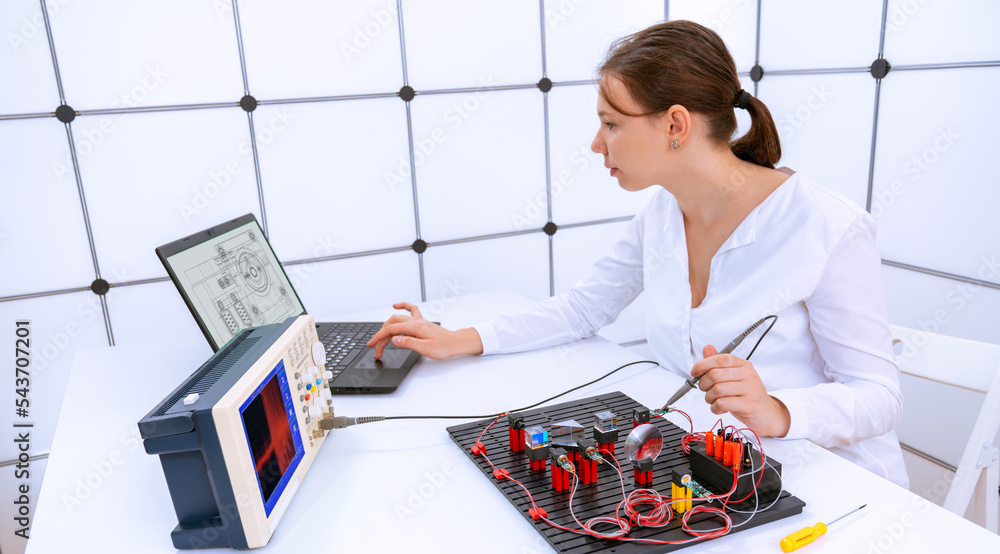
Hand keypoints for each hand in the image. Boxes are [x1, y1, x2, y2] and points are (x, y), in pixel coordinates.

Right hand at [365, 302, 483, 360]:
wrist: (454, 343)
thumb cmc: (443, 347)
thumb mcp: (425, 349)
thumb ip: (408, 343)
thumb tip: (394, 339)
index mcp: (415, 327)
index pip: (391, 330)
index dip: (379, 337)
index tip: (371, 345)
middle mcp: (415, 321)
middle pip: (391, 325)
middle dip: (381, 336)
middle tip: (377, 349)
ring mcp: (418, 320)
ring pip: (397, 319)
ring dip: (387, 327)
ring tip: (381, 339)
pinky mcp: (421, 321)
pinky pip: (410, 309)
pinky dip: (402, 305)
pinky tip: (396, 305)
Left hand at [691, 344, 790, 436]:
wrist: (767, 413)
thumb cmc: (747, 394)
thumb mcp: (733, 377)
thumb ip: (719, 364)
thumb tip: (707, 348)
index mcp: (743, 365)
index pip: (720, 359)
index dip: (703, 365)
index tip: (695, 372)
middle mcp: (748, 375)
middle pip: (715, 374)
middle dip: (704, 384)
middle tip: (706, 390)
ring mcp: (750, 389)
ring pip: (717, 389)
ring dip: (709, 398)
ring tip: (714, 401)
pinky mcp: (749, 404)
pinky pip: (723, 403)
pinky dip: (715, 407)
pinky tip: (720, 408)